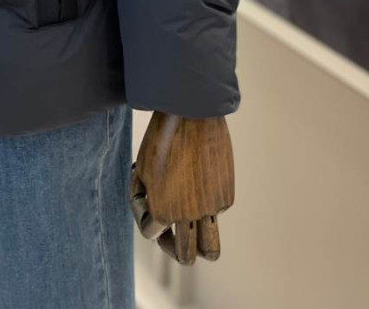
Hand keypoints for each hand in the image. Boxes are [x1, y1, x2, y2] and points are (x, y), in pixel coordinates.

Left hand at [128, 112, 233, 264]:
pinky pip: (216, 213)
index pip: (151, 232)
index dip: (142, 213)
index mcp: (164, 211)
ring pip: (210, 249)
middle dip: (173, 248)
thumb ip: (147, 197)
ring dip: (200, 247)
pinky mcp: (225, 197)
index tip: (143, 192)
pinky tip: (199, 181)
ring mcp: (211, 209)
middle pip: (185, 256)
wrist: (192, 113)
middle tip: (169, 234)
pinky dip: (207, 207)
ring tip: (192, 233)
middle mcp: (189, 216)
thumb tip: (153, 213)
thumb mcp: (143, 169)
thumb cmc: (161, 138)